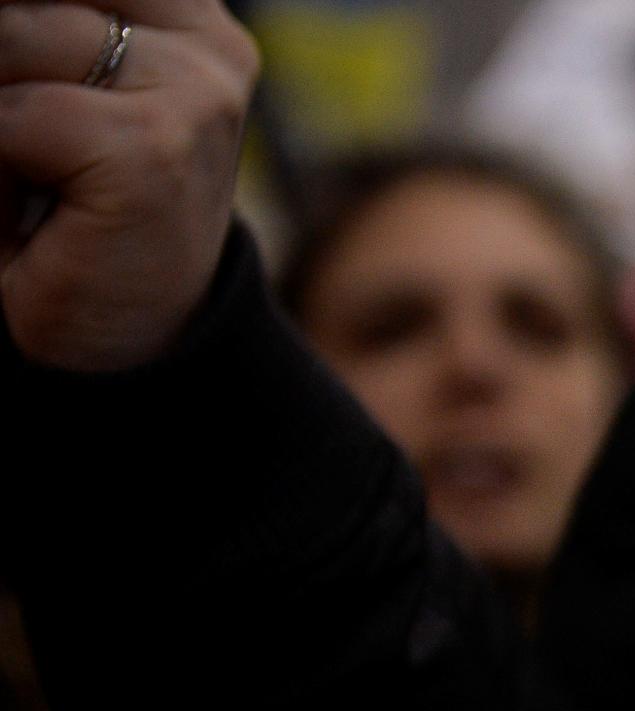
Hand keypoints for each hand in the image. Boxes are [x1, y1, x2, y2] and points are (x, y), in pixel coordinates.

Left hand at [0, 0, 257, 369]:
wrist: (119, 346)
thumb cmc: (68, 210)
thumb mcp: (50, 85)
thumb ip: (34, 31)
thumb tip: (6, 29)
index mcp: (184, 13)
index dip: (21, 24)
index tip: (31, 116)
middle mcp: (207, 40)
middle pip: (29, 4)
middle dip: (0, 64)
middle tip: (25, 143)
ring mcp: (197, 91)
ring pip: (13, 34)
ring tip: (26, 173)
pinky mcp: (161, 146)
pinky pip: (21, 114)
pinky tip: (39, 209)